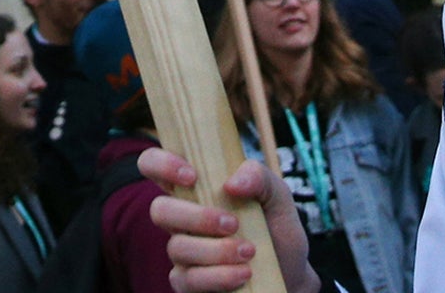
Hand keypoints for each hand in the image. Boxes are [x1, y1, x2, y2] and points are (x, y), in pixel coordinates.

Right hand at [139, 148, 317, 292]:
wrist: (289, 272)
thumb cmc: (276, 228)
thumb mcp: (277, 195)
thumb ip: (259, 176)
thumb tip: (231, 183)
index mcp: (196, 187)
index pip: (154, 165)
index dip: (161, 164)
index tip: (192, 175)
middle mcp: (182, 217)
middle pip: (160, 210)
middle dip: (197, 217)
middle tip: (232, 224)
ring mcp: (182, 251)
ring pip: (177, 247)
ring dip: (215, 250)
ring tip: (249, 252)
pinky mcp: (188, 282)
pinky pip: (187, 280)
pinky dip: (218, 277)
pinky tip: (243, 274)